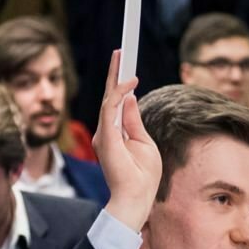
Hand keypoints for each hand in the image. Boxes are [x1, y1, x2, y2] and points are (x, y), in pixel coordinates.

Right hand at [94, 50, 161, 232]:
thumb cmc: (143, 177)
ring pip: (108, 97)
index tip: (126, 63)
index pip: (116, 102)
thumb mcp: (143, 142)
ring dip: (115, 74)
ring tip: (122, 54)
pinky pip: (110, 108)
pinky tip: (130, 80)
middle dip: (114, 72)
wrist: (136, 199)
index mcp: (114, 133)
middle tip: (121, 50)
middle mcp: (105, 131)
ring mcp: (104, 134)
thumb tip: (129, 97)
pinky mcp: (106, 137)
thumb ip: (133, 120)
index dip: (120, 82)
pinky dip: (119, 92)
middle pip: (109, 95)